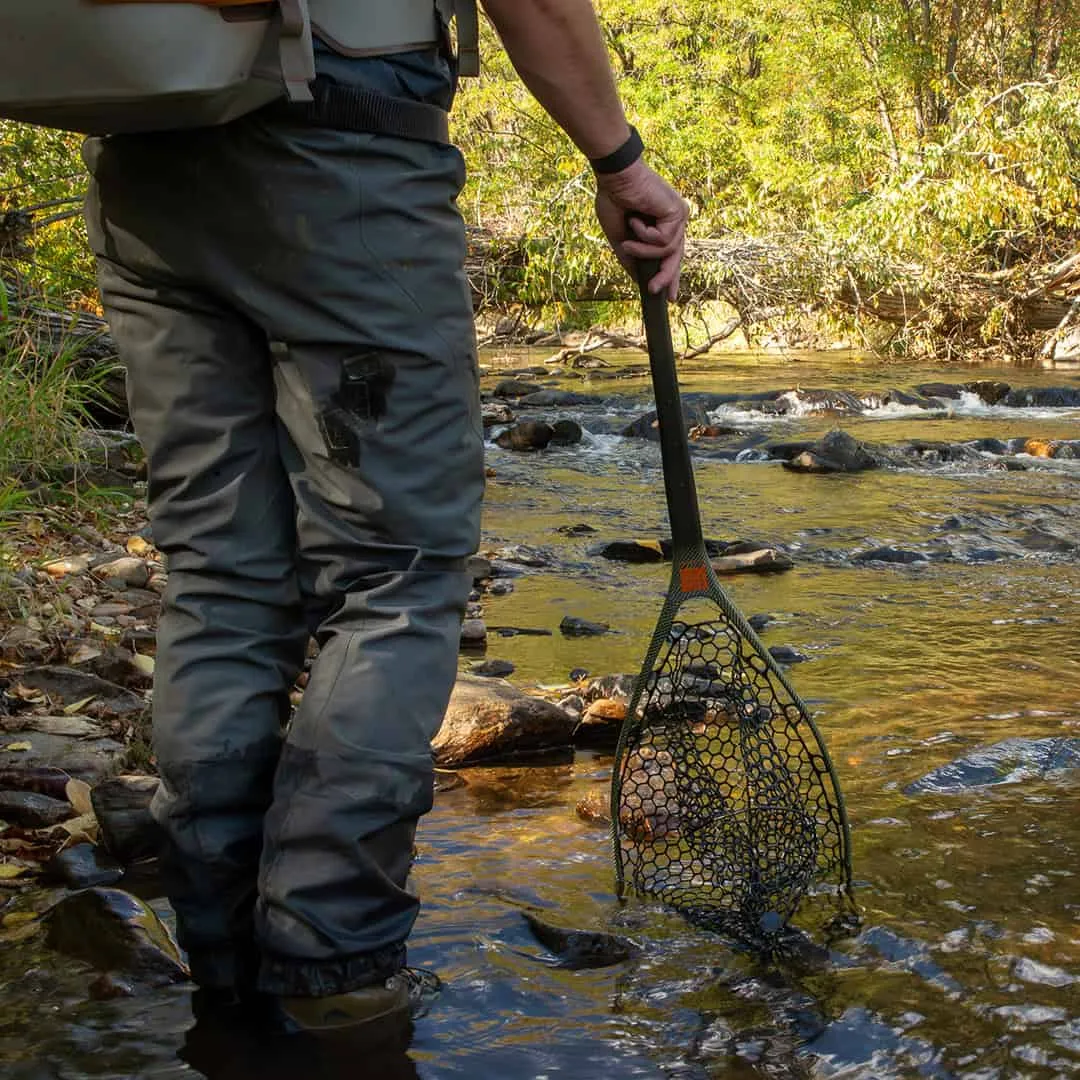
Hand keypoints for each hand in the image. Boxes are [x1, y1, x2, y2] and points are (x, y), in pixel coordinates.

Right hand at [594, 160, 687, 300]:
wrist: (614, 177)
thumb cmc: (614, 199)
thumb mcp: (620, 236)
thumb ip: (630, 256)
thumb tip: (636, 277)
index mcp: (662, 223)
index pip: (671, 254)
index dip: (670, 275)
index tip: (669, 296)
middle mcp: (674, 220)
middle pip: (676, 256)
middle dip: (666, 275)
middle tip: (653, 290)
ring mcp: (678, 215)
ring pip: (667, 251)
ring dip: (643, 250)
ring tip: (627, 242)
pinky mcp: (677, 212)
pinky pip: (663, 240)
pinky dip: (645, 235)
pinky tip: (635, 221)